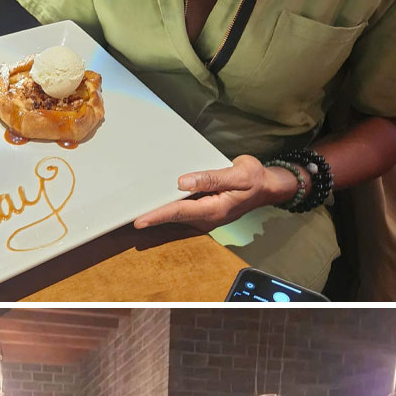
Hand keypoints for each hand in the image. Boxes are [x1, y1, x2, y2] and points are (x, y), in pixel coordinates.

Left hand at [134, 155, 295, 232]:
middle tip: (127, 215)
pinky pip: (182, 210)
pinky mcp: (204, 211)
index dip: (158, 215)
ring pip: (176, 215)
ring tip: (135, 208)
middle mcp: (206, 217)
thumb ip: (210, 178)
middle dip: (152, 216)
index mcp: (213, 210)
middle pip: (173, 216)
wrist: (267, 186)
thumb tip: (183, 182)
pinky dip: (168, 207)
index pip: (179, 212)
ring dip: (158, 212)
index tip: (139, 221)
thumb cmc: (254, 179)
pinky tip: (156, 201)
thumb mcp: (237, 174)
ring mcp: (205, 216)